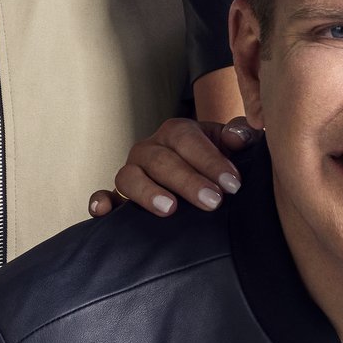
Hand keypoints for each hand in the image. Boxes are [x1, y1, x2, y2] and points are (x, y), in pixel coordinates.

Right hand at [88, 116, 259, 220]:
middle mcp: (151, 149)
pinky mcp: (120, 197)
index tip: (233, 184)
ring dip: (147, 192)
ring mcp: (133, 172)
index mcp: (177, 132)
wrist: (205, 181)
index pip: (188, 140)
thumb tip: (238, 137)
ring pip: (129, 177)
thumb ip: (241, 136)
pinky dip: (101, 201)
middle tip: (213, 202)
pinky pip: (106, 196)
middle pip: (161, 160)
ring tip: (170, 209)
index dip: (210, 161)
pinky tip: (103, 210)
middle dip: (188, 181)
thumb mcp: (234, 146)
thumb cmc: (220, 162)